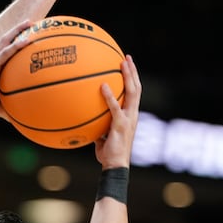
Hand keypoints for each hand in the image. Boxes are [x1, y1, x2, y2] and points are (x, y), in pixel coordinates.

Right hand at [0, 21, 31, 120]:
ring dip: (18, 31)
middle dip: (18, 29)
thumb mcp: (2, 106)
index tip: (29, 35)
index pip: (6, 49)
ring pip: (5, 41)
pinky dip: (16, 45)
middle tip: (31, 23)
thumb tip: (24, 117)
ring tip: (30, 23)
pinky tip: (27, 41)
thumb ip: (13, 106)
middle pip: (6, 40)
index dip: (16, 40)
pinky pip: (5, 52)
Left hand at [94, 55, 141, 169]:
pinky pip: (115, 107)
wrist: (115, 166)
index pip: (134, 93)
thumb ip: (98, 126)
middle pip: (136, 88)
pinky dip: (109, 96)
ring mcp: (129, 119)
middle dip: (132, 71)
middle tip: (126, 57)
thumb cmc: (108, 154)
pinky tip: (102, 85)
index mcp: (130, 116)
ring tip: (121, 62)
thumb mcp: (102, 137)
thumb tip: (86, 120)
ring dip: (128, 76)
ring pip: (132, 92)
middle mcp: (133, 114)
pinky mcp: (121, 125)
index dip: (132, 79)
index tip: (126, 65)